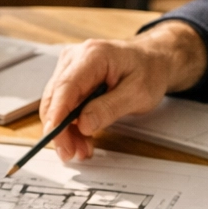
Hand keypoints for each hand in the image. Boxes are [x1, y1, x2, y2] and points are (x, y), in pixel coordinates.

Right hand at [38, 21, 207, 161]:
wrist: (152, 61)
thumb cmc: (148, 71)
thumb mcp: (137, 94)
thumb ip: (109, 108)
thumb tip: (84, 124)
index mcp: (93, 56)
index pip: (66, 87)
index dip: (57, 114)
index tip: (56, 137)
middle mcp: (75, 58)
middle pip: (55, 98)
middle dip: (60, 129)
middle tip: (71, 152)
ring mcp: (70, 67)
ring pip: (56, 104)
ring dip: (65, 130)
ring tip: (82, 149)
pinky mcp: (71, 78)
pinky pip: (63, 104)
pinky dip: (70, 124)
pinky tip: (81, 138)